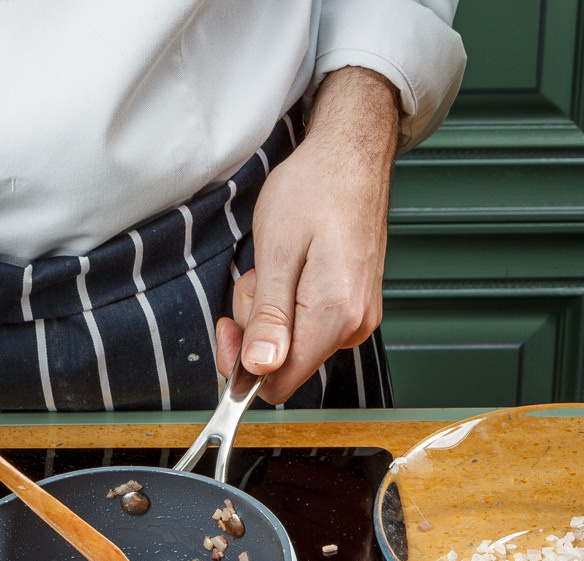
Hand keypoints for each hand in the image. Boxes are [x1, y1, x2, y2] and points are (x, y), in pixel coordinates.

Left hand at [215, 67, 399, 404]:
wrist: (351, 154)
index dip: (244, 365)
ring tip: (275, 263)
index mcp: (335, 315)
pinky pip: (306, 322)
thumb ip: (268, 317)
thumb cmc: (314, 189)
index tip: (226, 328)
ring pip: (292, 341)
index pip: (280, 382)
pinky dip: (287, 301)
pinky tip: (290, 266)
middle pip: (284, 363)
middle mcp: (354, 325)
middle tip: (254, 277)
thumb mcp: (275, 251)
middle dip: (255, 327)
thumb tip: (259, 367)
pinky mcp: (353, 305)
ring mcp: (358, 316)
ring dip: (269, 310)